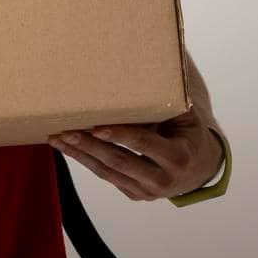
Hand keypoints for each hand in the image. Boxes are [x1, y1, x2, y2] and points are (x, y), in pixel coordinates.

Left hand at [49, 104, 222, 201]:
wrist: (199, 171)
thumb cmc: (188, 134)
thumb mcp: (187, 118)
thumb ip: (169, 100)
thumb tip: (157, 63)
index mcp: (177, 157)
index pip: (144, 144)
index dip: (120, 135)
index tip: (97, 126)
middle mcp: (162, 179)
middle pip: (120, 161)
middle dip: (91, 146)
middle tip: (66, 131)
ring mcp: (147, 191)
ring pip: (108, 172)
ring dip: (80, 155)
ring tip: (57, 139)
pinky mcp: (134, 194)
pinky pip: (106, 176)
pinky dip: (86, 161)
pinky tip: (68, 148)